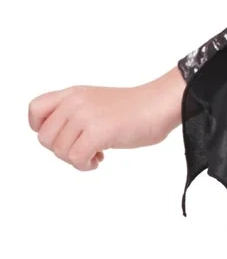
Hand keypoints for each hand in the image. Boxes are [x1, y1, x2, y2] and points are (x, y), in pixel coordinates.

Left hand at [28, 68, 185, 171]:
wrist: (159, 105)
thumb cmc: (135, 110)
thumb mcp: (96, 103)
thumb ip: (75, 113)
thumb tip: (59, 140)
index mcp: (72, 93)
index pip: (35, 110)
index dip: (42, 129)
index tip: (62, 137)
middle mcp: (74, 102)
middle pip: (45, 138)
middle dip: (62, 151)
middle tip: (84, 150)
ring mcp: (84, 116)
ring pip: (59, 151)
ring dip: (76, 160)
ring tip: (95, 154)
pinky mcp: (97, 131)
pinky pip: (76, 158)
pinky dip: (85, 165)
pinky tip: (99, 159)